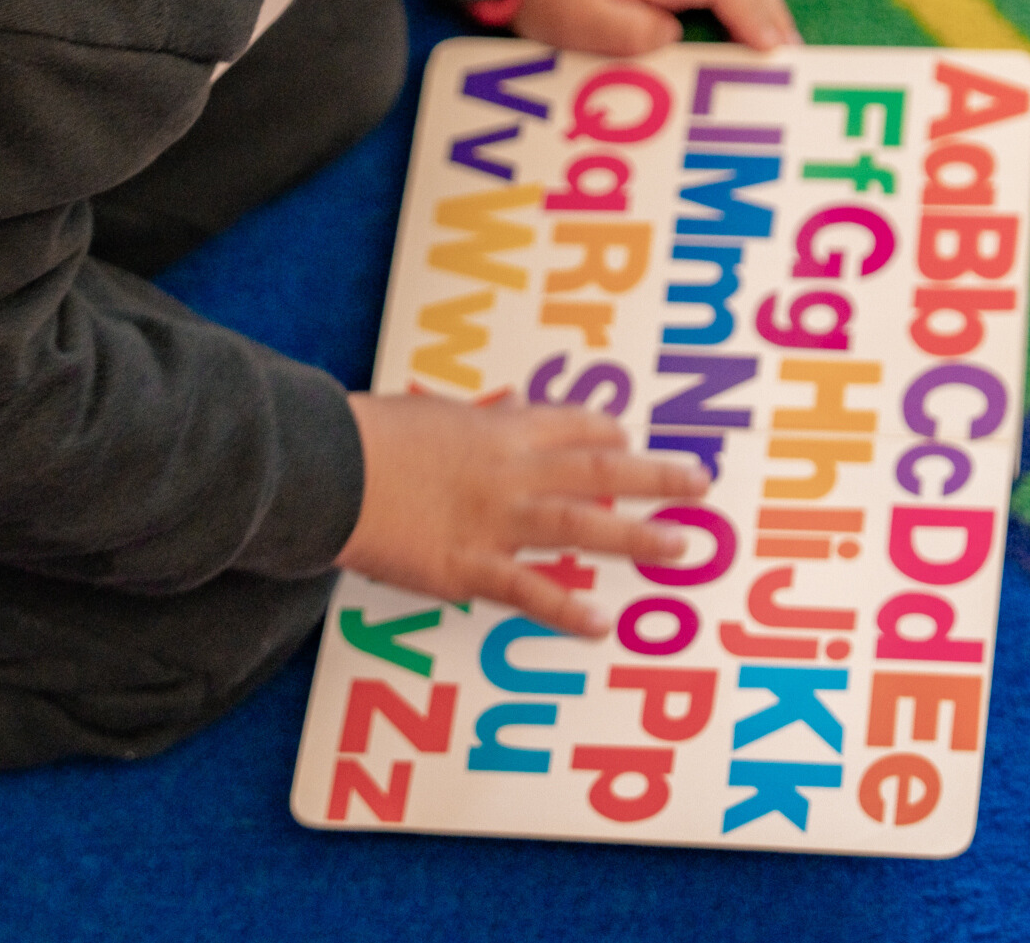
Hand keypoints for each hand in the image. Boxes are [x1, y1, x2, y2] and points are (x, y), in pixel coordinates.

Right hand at [340, 395, 710, 634]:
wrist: (328, 467)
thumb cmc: (366, 435)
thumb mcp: (428, 414)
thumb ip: (469, 421)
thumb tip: (502, 407)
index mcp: (499, 427)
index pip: (572, 424)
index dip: (609, 430)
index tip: (632, 436)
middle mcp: (510, 470)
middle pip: (599, 468)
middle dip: (655, 475)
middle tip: (701, 483)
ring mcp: (495, 519)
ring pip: (582, 525)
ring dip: (636, 535)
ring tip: (681, 546)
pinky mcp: (468, 565)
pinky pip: (528, 590)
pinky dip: (566, 607)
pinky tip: (601, 622)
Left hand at [513, 0, 798, 54]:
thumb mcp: (585, 23)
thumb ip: (635, 33)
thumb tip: (676, 36)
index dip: (754, 14)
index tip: (774, 51)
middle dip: (772, 13)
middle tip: (792, 58)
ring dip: (762, 6)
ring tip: (779, 50)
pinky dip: (743, 2)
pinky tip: (746, 30)